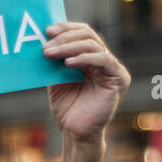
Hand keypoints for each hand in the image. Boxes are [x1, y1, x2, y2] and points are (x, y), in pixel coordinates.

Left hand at [44, 23, 129, 142]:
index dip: (67, 28)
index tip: (48, 30)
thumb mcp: (56, 80)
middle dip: (65, 38)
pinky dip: (85, 58)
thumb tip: (42, 40)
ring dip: (69, 47)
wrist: (75, 133)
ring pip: (93, 45)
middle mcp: (104, 60)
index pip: (83, 33)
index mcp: (91, 58)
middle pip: (88, 35)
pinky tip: (68, 63)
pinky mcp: (119, 78)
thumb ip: (54, 61)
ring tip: (50, 54)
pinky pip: (103, 60)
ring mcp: (113, 68)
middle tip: (46, 45)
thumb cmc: (67, 109)